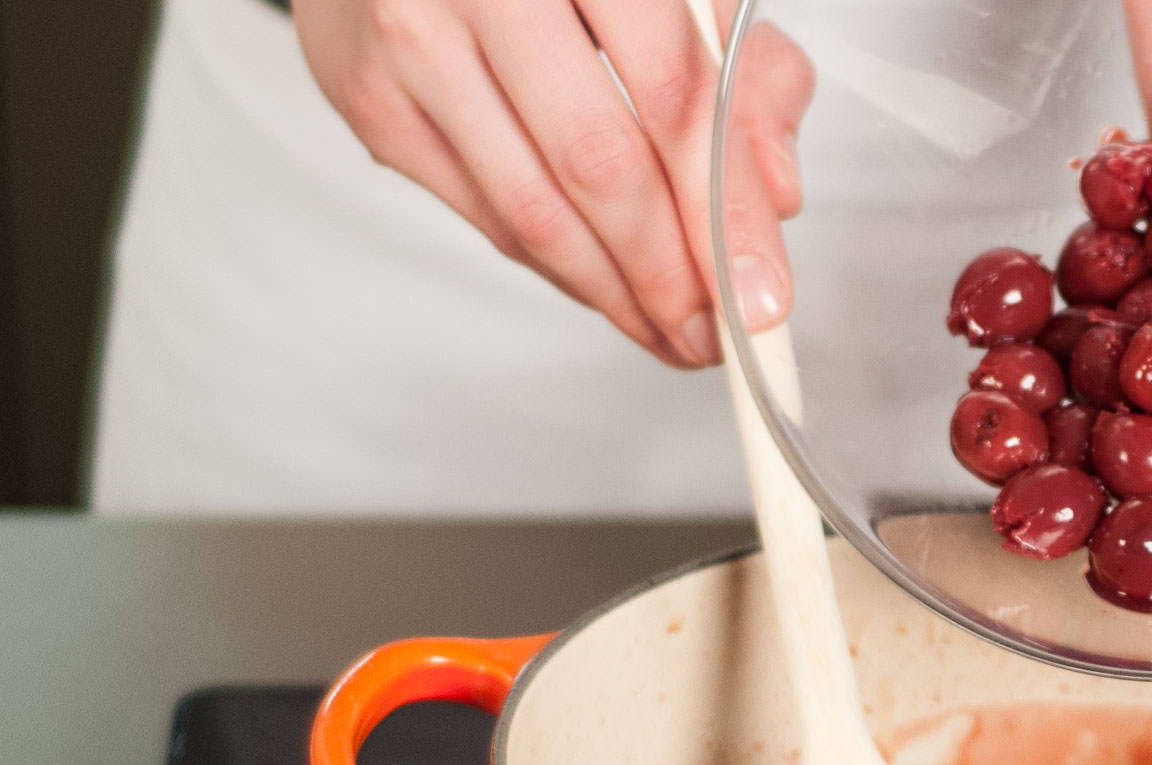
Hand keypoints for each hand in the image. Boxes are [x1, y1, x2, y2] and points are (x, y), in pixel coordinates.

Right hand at [298, 0, 814, 367]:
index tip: (762, 297)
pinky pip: (488, 215)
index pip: (675, 96)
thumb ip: (747, 71)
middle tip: (718, 337)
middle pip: (599, 166)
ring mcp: (415, 40)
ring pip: (534, 212)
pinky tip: (607, 289)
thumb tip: (777, 193)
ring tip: (672, 333)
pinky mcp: (374, 100)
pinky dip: (559, 268)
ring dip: (616, 295)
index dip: (725, 211)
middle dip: (669, 276)